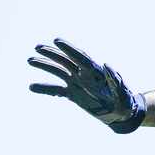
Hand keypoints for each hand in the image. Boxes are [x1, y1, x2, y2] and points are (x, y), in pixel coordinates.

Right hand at [28, 38, 145, 133]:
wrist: (120, 114)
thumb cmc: (124, 102)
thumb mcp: (121, 91)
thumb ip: (114, 80)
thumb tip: (105, 64)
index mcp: (96, 71)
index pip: (80, 57)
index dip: (69, 48)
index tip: (56, 40)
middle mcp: (85, 74)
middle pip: (66, 60)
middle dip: (53, 53)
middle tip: (37, 47)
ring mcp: (78, 83)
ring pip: (59, 71)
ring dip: (45, 66)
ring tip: (30, 60)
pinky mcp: (73, 94)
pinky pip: (56, 90)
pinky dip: (45, 88)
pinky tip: (31, 86)